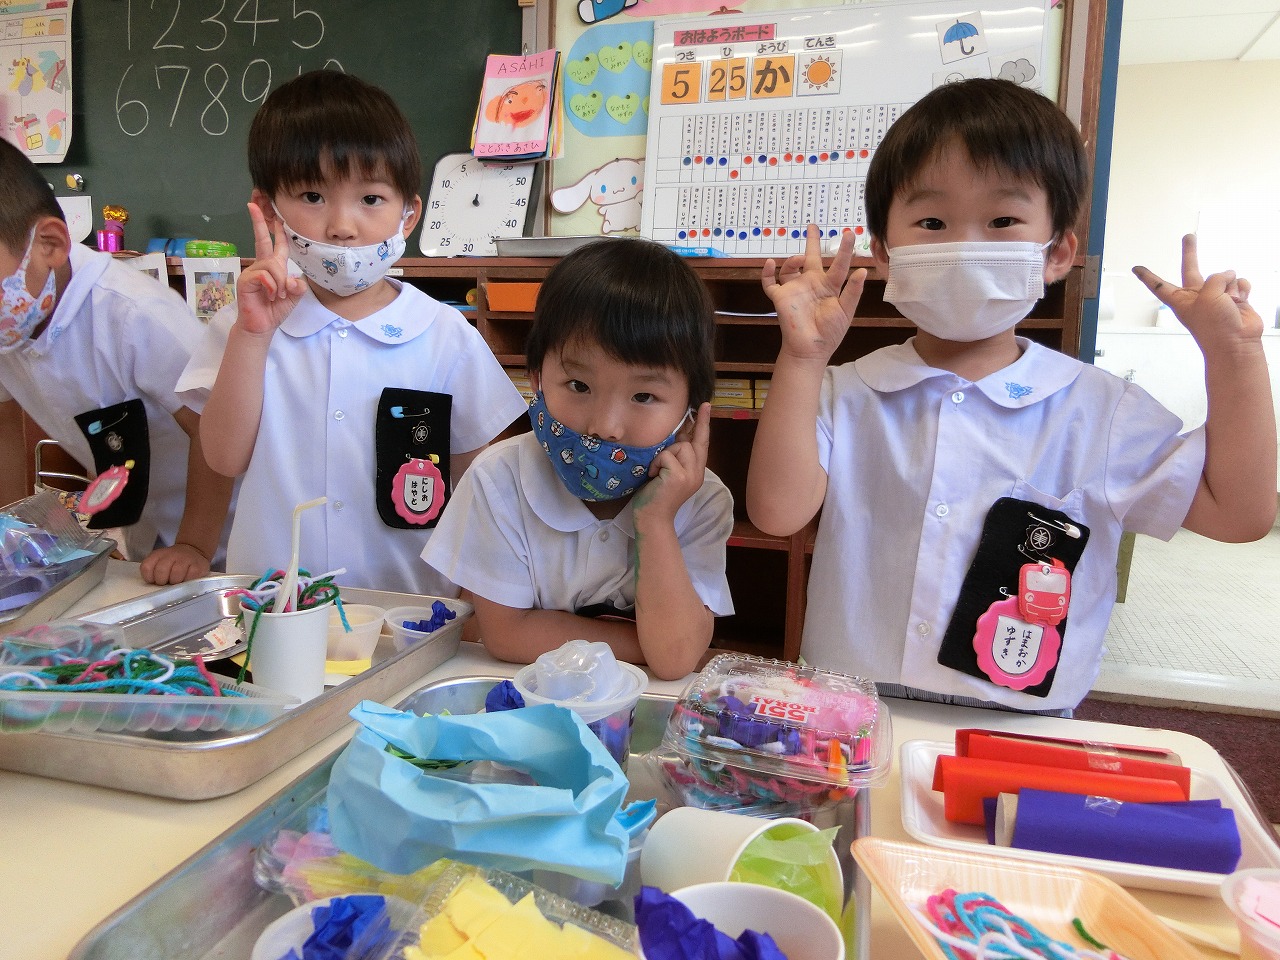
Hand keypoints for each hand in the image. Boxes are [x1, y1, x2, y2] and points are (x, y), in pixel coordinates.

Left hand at [140, 542, 210, 584]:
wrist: (193, 550)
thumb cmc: (174, 562)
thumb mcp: (160, 561)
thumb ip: (153, 571)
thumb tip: (153, 588)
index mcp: (158, 554)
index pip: (146, 567)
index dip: (149, 578)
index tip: (155, 580)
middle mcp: (172, 554)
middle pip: (161, 571)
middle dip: (162, 581)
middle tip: (167, 582)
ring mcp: (186, 559)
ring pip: (175, 576)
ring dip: (175, 582)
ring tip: (177, 581)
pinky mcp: (198, 566)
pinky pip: (189, 578)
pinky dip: (187, 582)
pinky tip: (187, 579)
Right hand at [235, 201, 306, 336]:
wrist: (262, 326)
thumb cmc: (275, 309)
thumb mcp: (293, 296)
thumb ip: (297, 286)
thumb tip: (294, 280)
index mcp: (274, 266)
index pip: (276, 245)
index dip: (276, 230)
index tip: (274, 214)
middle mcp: (262, 265)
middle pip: (262, 240)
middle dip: (259, 222)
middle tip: (253, 204)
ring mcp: (253, 272)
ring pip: (273, 265)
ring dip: (279, 282)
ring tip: (276, 295)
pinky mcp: (246, 280)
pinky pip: (265, 276)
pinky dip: (272, 286)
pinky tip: (269, 295)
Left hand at [633, 402, 711, 525]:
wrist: (652, 519)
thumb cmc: (655, 497)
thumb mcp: (668, 472)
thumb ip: (675, 457)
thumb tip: (677, 435)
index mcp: (696, 472)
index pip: (702, 443)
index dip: (704, 424)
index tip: (706, 406)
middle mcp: (697, 473)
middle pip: (694, 441)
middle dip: (688, 429)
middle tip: (697, 409)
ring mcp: (691, 475)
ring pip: (680, 446)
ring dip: (664, 454)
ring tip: (656, 470)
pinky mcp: (680, 476)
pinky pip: (667, 455)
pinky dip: (657, 463)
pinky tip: (653, 475)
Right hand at [761, 224, 866, 363]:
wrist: (811, 350)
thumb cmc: (830, 332)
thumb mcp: (846, 311)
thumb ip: (853, 291)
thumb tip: (862, 271)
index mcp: (829, 286)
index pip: (838, 264)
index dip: (844, 250)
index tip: (849, 234)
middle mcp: (811, 284)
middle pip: (811, 258)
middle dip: (812, 242)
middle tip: (813, 226)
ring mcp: (795, 290)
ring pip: (790, 268)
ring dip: (793, 260)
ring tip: (798, 260)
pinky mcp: (780, 298)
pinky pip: (769, 283)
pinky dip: (766, 273)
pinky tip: (770, 264)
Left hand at [1133, 234, 1263, 352]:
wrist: (1237, 344)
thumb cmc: (1215, 326)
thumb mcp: (1207, 296)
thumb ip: (1215, 278)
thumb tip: (1229, 275)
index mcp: (1180, 300)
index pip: (1159, 285)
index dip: (1147, 276)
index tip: (1136, 268)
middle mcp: (1197, 296)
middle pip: (1191, 269)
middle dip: (1190, 252)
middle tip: (1188, 236)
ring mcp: (1217, 297)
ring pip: (1225, 276)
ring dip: (1230, 287)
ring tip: (1229, 304)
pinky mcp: (1235, 298)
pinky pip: (1240, 283)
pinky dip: (1242, 290)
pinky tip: (1240, 302)